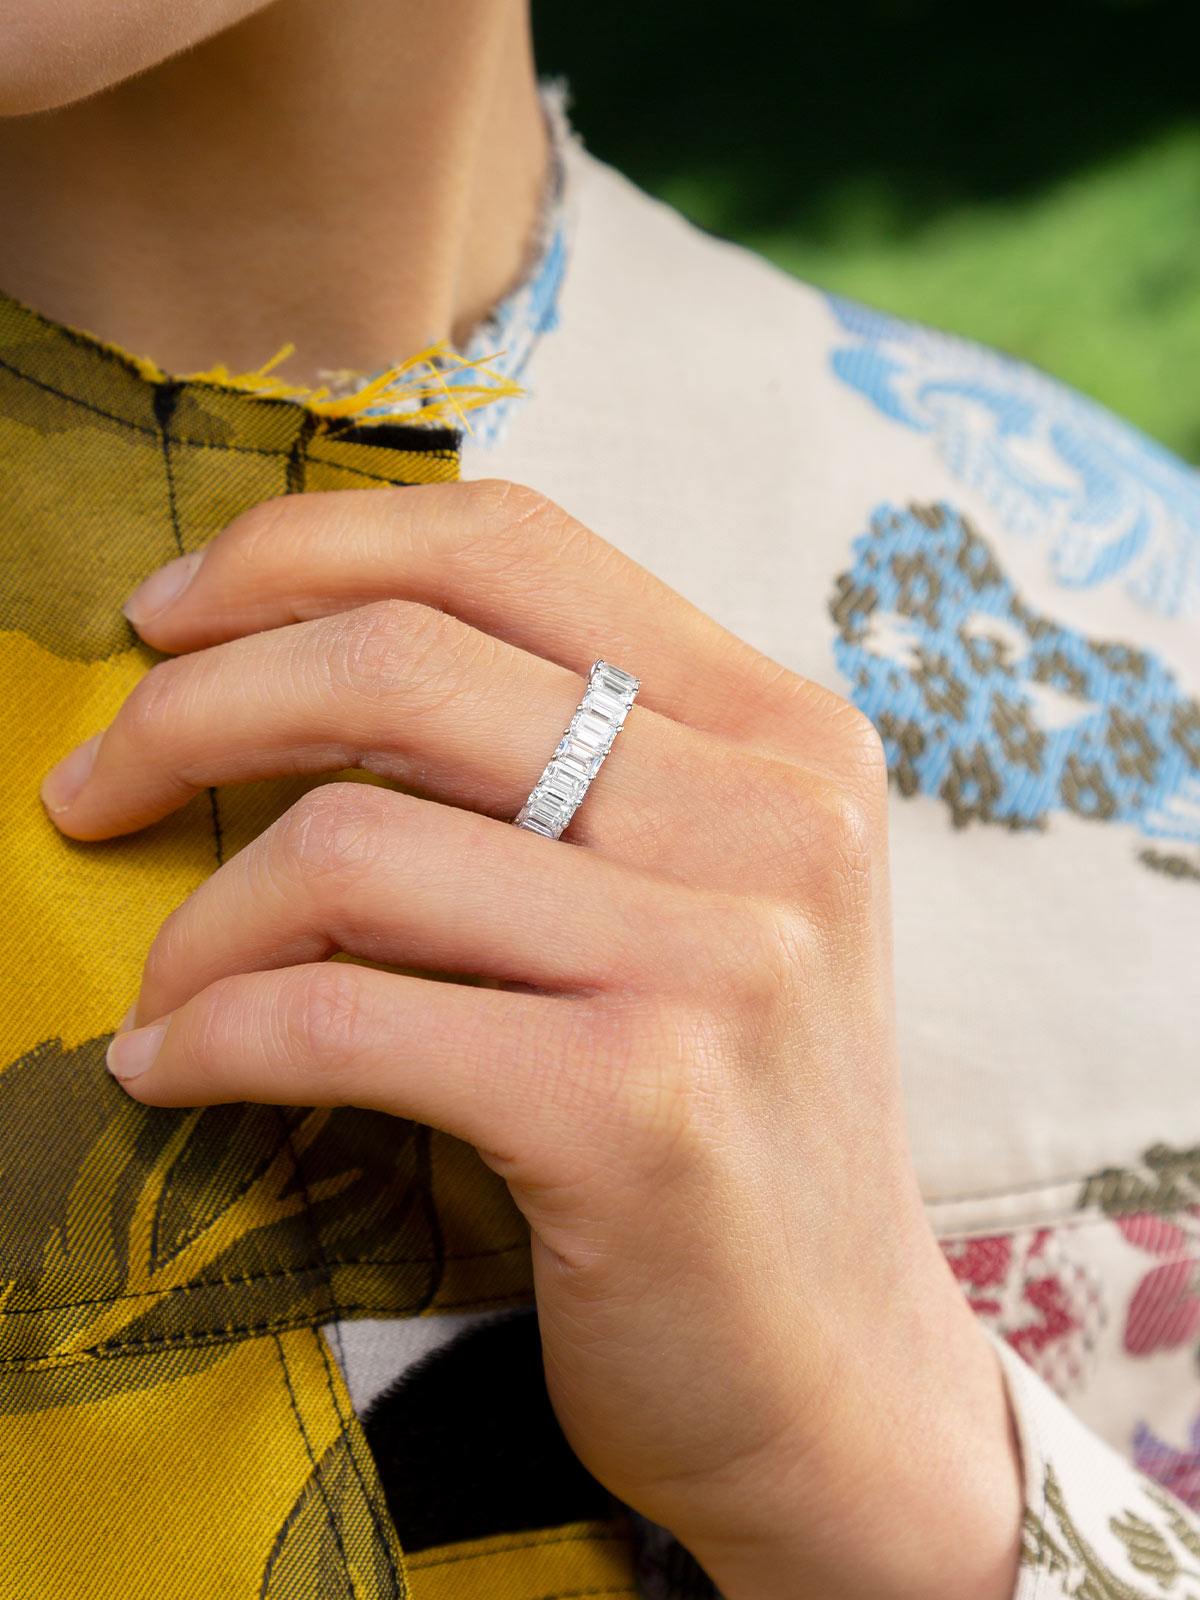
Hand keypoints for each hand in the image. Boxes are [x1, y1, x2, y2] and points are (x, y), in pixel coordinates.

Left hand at [42, 480, 1020, 1599]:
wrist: (834, 1372)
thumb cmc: (730, 1120)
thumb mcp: (696, 898)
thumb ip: (567, 769)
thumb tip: (298, 662)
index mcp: (784, 731)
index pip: (508, 544)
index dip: (303, 552)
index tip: (170, 619)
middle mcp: (772, 814)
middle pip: (400, 663)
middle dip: (192, 710)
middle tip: (97, 786)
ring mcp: (718, 956)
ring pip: (348, 847)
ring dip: (197, 922)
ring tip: (162, 987)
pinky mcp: (636, 1104)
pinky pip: (342, 1018)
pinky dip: (214, 1035)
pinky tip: (174, 1069)